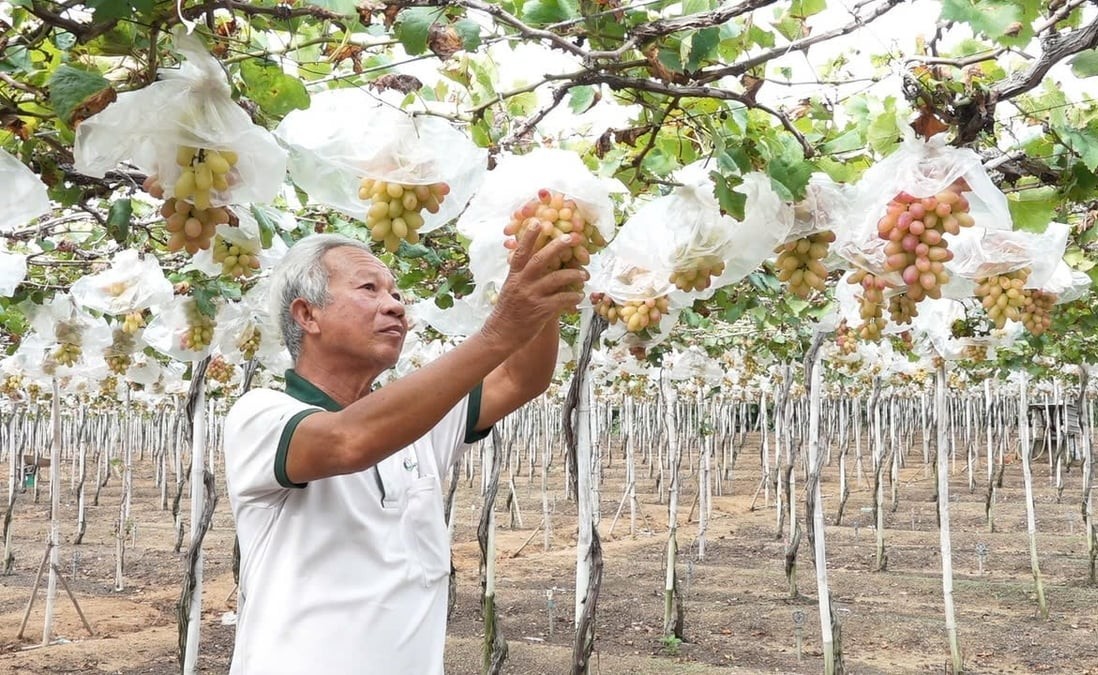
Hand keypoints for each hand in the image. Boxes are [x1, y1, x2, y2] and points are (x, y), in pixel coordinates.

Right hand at [483, 223, 586, 348]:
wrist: (501, 335)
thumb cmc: (507, 312)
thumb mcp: (509, 289)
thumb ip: (520, 275)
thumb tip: (530, 259)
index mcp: (513, 276)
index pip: (521, 252)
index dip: (529, 236)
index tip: (539, 221)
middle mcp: (522, 284)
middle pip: (540, 260)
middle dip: (558, 247)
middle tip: (572, 238)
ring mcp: (531, 297)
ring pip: (556, 279)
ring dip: (573, 274)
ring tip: (584, 274)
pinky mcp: (541, 311)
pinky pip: (562, 299)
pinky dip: (573, 296)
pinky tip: (579, 295)